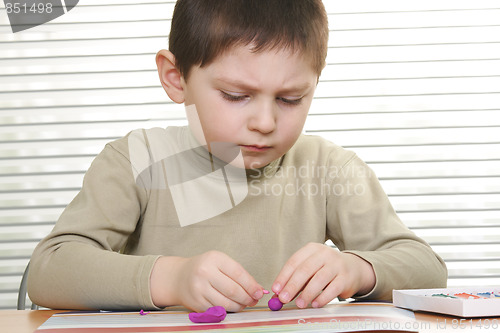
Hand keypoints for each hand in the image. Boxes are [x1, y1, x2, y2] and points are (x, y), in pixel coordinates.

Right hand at [150, 251, 264, 311]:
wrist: (179, 277)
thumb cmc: (204, 268)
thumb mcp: (220, 263)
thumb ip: (239, 274)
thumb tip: (258, 289)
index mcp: (214, 259)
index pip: (238, 273)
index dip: (251, 285)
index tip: (259, 292)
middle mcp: (205, 272)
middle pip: (233, 290)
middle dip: (247, 298)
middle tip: (254, 300)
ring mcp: (199, 289)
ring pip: (226, 303)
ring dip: (239, 306)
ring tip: (244, 303)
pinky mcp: (196, 303)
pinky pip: (218, 309)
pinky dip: (228, 310)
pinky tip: (232, 306)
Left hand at [271, 242, 375, 307]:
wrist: (353, 268)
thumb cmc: (325, 269)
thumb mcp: (310, 268)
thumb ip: (296, 279)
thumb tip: (279, 293)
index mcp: (312, 249)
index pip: (294, 261)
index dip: (283, 276)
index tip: (276, 289)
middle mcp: (325, 254)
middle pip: (305, 270)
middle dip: (292, 285)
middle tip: (284, 299)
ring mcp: (336, 265)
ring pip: (319, 279)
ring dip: (307, 293)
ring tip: (299, 304)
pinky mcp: (346, 278)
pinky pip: (333, 288)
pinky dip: (323, 298)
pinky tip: (315, 304)